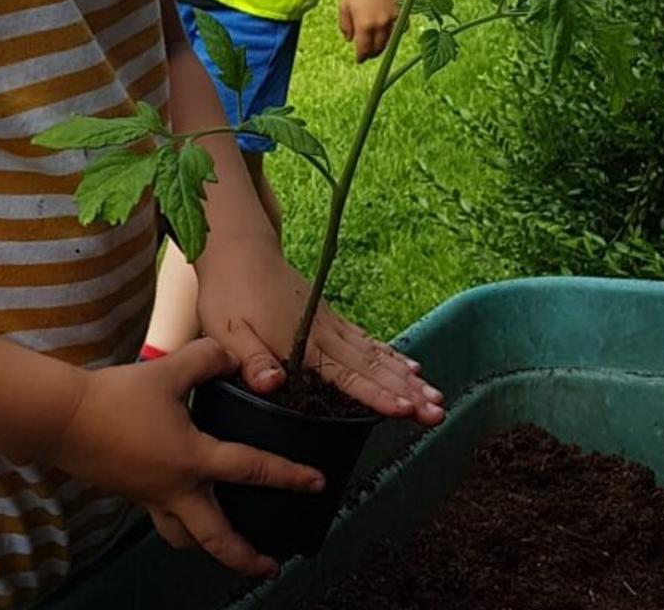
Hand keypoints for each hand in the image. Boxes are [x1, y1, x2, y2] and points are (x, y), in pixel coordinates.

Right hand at [46, 339, 324, 577]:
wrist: (63, 419)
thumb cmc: (117, 397)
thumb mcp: (169, 370)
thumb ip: (208, 358)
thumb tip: (235, 355)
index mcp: (193, 459)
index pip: (252, 468)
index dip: (289, 476)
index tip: (317, 485)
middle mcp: (176, 488)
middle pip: (217, 538)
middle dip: (245, 557)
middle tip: (270, 566)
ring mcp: (150, 496)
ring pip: (185, 536)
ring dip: (208, 547)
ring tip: (224, 547)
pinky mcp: (130, 493)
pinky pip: (161, 518)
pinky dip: (179, 523)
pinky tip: (183, 506)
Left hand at [196, 238, 444, 426]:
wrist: (238, 249)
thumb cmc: (228, 293)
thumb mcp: (226, 330)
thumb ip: (251, 360)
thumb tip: (273, 385)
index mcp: (301, 342)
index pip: (346, 375)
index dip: (377, 395)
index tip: (405, 410)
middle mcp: (324, 334)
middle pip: (373, 368)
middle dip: (407, 392)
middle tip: (437, 414)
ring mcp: (330, 324)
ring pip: (376, 355)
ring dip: (407, 378)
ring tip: (436, 397)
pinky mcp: (329, 317)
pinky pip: (367, 340)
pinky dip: (391, 356)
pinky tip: (410, 368)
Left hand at [338, 0, 402, 61]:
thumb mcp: (344, 5)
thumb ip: (345, 25)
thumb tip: (349, 40)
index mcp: (363, 25)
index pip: (364, 49)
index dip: (361, 57)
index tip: (360, 59)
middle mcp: (379, 25)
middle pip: (378, 48)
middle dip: (372, 53)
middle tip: (368, 54)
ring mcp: (392, 18)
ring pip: (390, 40)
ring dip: (383, 45)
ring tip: (378, 45)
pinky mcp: (401, 11)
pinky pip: (401, 28)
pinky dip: (396, 33)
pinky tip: (390, 32)